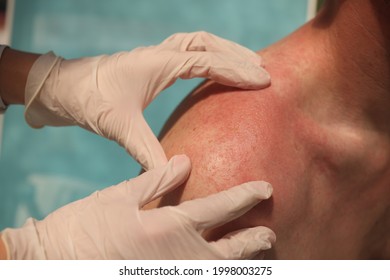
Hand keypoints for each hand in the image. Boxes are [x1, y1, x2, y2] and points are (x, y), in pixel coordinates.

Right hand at [1, 155, 274, 258]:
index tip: (265, 188)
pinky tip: (223, 267)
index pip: (221, 208)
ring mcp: (174, 273)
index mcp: (171, 225)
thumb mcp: (119, 196)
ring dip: (243, 262)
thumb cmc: (84, 226)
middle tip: (270, 231)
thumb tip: (184, 162)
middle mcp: (180, 254)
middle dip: (254, 238)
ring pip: (220, 269)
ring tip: (260, 254)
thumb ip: (156, 179)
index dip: (246, 196)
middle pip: (230, 248)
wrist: (54, 262)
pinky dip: (218, 271)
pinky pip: (200, 276)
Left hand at [24, 31, 269, 169]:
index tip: (261, 79)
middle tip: (261, 69)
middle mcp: (159, 54)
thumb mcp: (118, 127)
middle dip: (235, 54)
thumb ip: (146, 151)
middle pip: (206, 43)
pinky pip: (185, 54)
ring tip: (244, 63)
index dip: (236, 70)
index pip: (206, 60)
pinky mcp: (150, 65)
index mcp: (157, 63)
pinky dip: (205, 57)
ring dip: (222, 50)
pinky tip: (211, 70)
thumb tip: (172, 174)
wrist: (61, 89)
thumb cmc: (87, 101)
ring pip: (196, 43)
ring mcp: (154, 57)